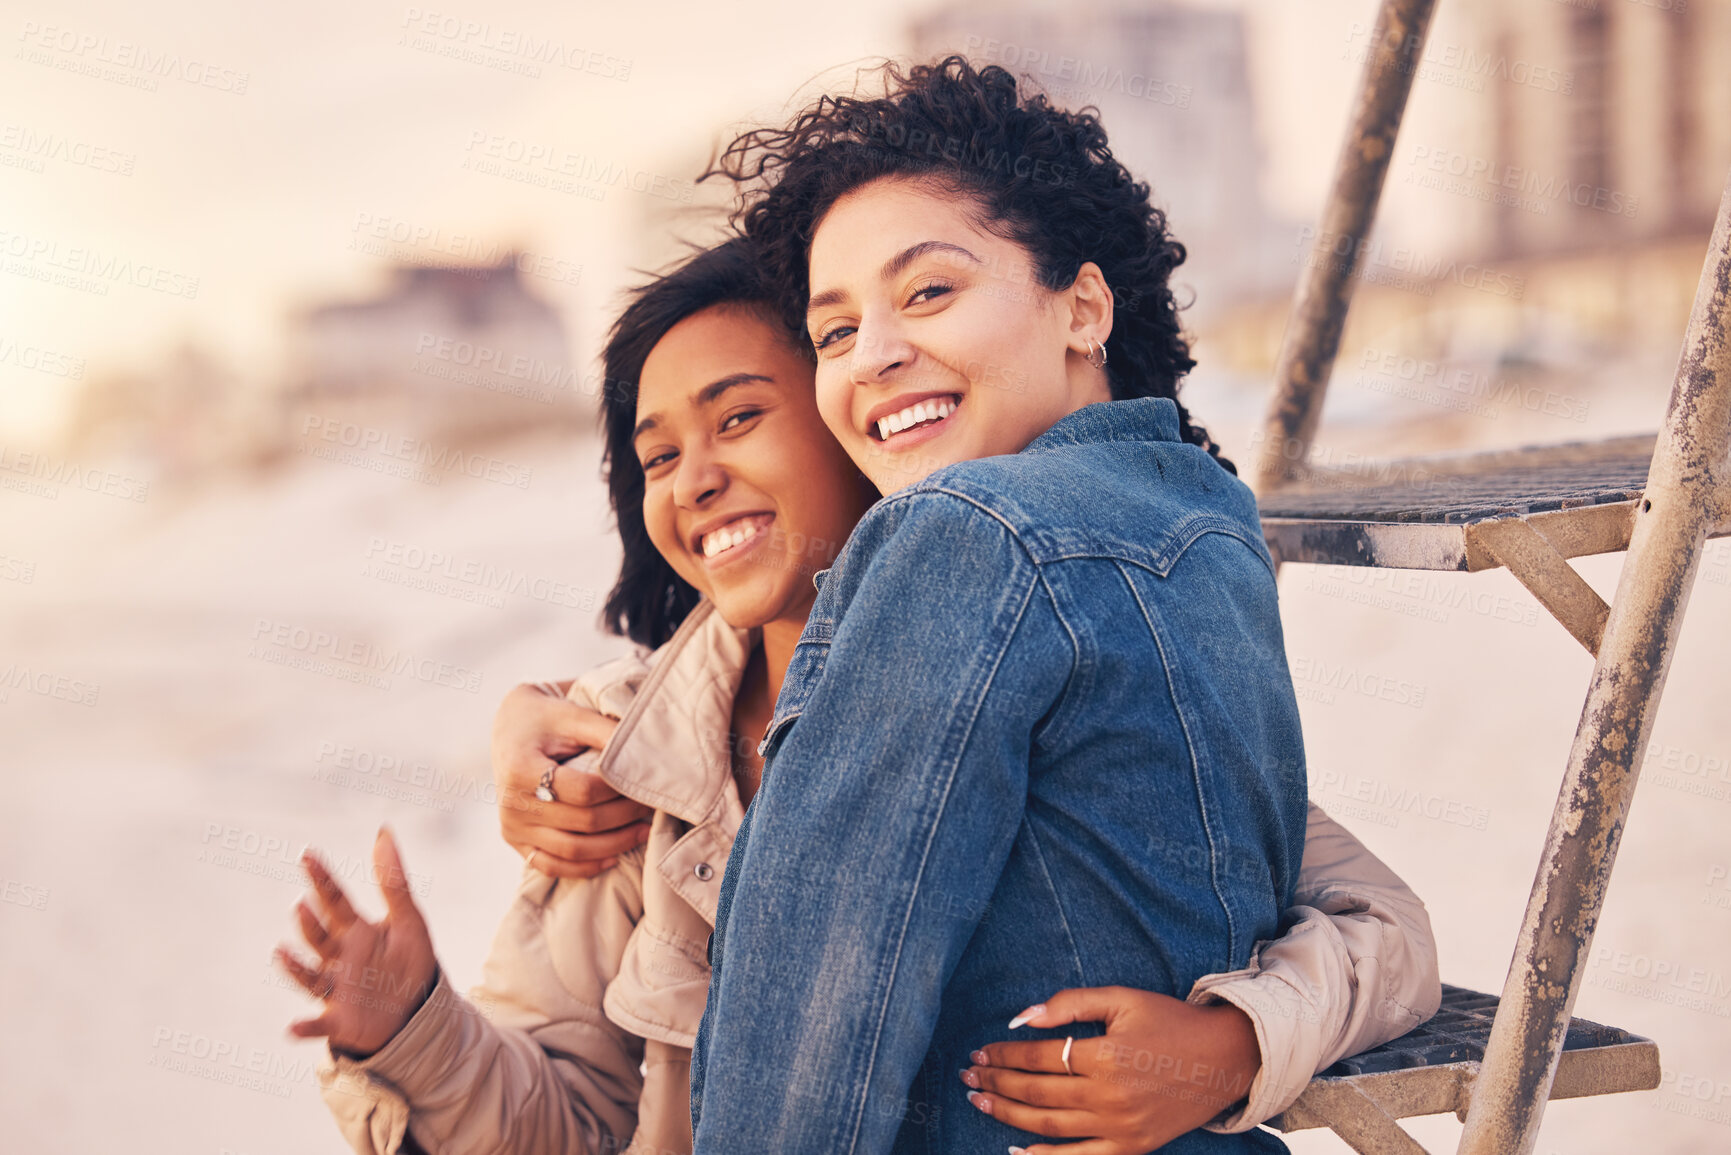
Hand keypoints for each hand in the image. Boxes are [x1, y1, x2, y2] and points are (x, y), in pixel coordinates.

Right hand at [276, 827, 438, 1057]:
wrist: (418, 1011)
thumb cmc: (409, 963)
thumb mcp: (409, 920)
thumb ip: (394, 881)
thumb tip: (384, 830)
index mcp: (356, 931)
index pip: (335, 901)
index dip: (322, 878)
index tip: (308, 855)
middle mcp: (340, 958)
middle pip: (321, 937)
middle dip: (311, 923)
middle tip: (303, 905)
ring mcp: (337, 989)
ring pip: (312, 976)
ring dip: (296, 967)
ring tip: (282, 953)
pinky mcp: (341, 1021)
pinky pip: (319, 1026)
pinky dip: (305, 1029)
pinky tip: (293, 1029)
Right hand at [492, 680, 651, 878]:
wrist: (511, 726)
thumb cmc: (548, 717)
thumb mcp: (574, 715)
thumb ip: (607, 732)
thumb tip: (646, 754)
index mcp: (520, 768)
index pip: (583, 791)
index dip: (619, 792)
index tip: (644, 785)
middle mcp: (511, 803)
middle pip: (582, 823)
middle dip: (625, 817)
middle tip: (653, 807)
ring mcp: (511, 826)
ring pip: (571, 850)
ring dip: (614, 846)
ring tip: (644, 832)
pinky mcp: (514, 840)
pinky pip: (551, 865)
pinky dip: (585, 867)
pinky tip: (613, 858)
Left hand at [961, 986, 1260, 1154]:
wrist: (1225, 1058)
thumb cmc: (1170, 1021)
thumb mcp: (1121, 999)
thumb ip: (1069, 1004)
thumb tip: (1020, 1017)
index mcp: (1105, 1055)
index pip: (1038, 1057)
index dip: (1003, 1055)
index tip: (979, 1052)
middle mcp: (1109, 1095)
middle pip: (1036, 1093)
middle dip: (996, 1085)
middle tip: (967, 1077)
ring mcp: (1120, 1127)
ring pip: (1049, 1125)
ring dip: (1008, 1116)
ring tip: (979, 1104)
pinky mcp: (1132, 1147)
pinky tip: (1015, 1149)